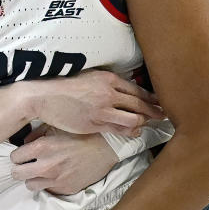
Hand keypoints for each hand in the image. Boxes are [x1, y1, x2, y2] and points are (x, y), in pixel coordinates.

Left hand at [11, 128, 118, 193]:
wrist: (106, 148)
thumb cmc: (82, 134)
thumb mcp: (58, 126)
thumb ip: (37, 134)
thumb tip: (24, 142)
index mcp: (42, 147)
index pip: (14, 157)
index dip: (18, 156)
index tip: (23, 156)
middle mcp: (46, 165)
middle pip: (17, 174)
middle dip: (20, 169)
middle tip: (26, 166)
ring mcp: (56, 179)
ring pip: (30, 185)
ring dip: (33, 179)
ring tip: (41, 173)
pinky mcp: (65, 189)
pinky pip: (47, 190)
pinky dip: (48, 184)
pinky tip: (56, 176)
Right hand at [29, 69, 162, 135]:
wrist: (44, 95)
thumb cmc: (63, 86)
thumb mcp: (89, 77)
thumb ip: (106, 84)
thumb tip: (119, 90)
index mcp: (108, 79)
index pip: (137, 89)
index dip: (151, 97)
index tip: (160, 101)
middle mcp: (109, 93)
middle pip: (140, 104)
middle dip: (155, 110)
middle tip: (164, 115)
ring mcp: (102, 110)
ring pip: (134, 118)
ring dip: (143, 122)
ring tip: (148, 124)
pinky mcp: (95, 124)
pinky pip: (119, 129)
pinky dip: (129, 131)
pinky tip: (134, 132)